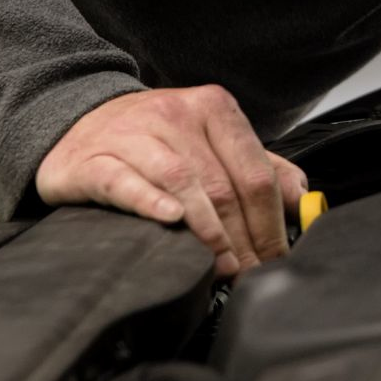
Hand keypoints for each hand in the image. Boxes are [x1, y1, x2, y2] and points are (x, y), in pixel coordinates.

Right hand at [35, 86, 308, 277]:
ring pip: (181, 181)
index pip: (254, 172)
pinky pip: (126, 181)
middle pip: (222, 185)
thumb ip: (260, 166)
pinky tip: (170, 221)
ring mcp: (134, 132)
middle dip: (242, 237)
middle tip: (249, 272)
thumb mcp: (211, 139)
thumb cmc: (155, 138)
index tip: (274, 256)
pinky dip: (150, 202)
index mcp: (215, 108)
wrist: (79, 120)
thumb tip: (301, 201)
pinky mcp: (94, 157)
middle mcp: (177, 114)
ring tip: (220, 264)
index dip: (269, 222)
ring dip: (206, 229)